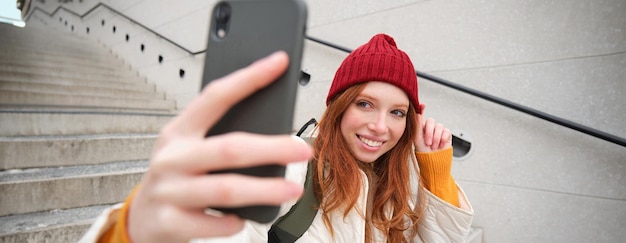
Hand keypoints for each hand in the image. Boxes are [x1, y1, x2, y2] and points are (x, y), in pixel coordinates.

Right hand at [128, 51, 312, 242]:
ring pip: (225, 189)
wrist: (142, 219)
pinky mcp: (168, 222)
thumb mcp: (189, 149)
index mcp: (179, 131)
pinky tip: (244, 219)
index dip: (249, 78)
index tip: (278, 64)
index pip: (216, 97)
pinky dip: (232, 222)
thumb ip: (220, 137)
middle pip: (229, 148)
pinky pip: (211, 223)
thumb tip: (274, 131)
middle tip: (303, 150)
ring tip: (293, 189)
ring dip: (264, 189)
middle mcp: (172, 158)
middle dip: (272, 148)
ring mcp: (168, 190)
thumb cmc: (176, 178)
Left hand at [413, 104, 451, 151]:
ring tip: (433, 146)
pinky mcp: (446, 134)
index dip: (422, 109)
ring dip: (436, 137)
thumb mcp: (417, 139)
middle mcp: (430, 127)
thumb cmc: (423, 151)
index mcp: (421, 127)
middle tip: (428, 143)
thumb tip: (417, 114)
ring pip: (439, 126)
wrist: (433, 160)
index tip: (423, 105)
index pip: (422, 116)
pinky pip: (446, 131)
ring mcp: (438, 130)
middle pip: (431, 121)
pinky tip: (440, 145)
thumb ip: (417, 126)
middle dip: (429, 133)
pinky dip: (442, 139)